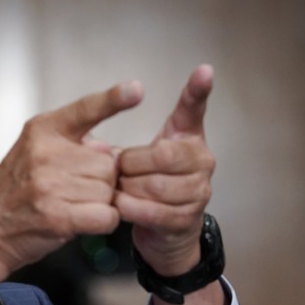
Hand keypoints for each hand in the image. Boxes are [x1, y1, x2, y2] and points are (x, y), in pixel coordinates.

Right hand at [0, 81, 143, 278]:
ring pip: (109, 191)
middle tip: (74, 191)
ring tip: (72, 206)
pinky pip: (106, 215)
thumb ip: (71, 144)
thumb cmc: (12, 194)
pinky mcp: (57, 216)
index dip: (113, 100)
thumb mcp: (33, 152)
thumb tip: (108, 151)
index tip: (135, 90)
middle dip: (101, 180)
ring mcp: (50, 185)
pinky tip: (83, 221)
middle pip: (108, 163)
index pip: (85, 109)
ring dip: (100, 203)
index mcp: (43, 131)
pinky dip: (103, 222)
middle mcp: (46, 153)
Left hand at [114, 64, 215, 275]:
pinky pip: (154, 210)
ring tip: (119, 190)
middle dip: (132, 164)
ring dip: (128, 188)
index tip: (204, 71)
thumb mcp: (143, 159)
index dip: (198, 92)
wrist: (165, 233)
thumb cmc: (150, 187)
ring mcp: (199, 191)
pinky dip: (131, 208)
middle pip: (163, 155)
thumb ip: (131, 144)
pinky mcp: (186, 218)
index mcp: (189, 139)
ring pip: (156, 185)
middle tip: (119, 172)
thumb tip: (101, 137)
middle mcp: (202, 161)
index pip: (194, 111)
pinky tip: (121, 206)